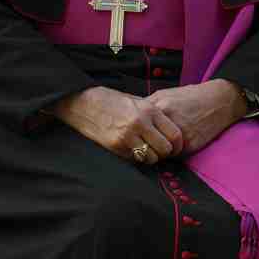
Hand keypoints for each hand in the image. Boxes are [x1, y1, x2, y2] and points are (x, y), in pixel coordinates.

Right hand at [51, 86, 184, 163]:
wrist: (80, 102)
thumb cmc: (108, 99)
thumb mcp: (134, 100)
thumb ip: (152, 114)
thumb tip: (168, 130)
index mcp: (148, 110)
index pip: (175, 134)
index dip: (177, 144)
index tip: (174, 147)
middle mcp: (140, 123)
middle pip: (166, 148)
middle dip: (165, 152)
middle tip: (159, 150)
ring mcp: (127, 136)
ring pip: (152, 157)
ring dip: (150, 156)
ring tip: (145, 149)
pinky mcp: (116, 146)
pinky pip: (135, 159)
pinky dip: (136, 157)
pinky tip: (131, 148)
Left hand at [145, 80, 248, 156]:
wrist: (219, 100)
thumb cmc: (190, 97)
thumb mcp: (164, 95)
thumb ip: (148, 106)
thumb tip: (133, 117)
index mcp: (157, 108)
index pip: (137, 127)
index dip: (135, 133)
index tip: (136, 135)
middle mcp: (166, 121)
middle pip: (147, 140)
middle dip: (146, 143)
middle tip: (147, 144)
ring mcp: (179, 133)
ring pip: (160, 149)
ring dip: (160, 150)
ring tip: (161, 145)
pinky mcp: (191, 144)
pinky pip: (175, 154)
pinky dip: (173, 152)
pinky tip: (175, 146)